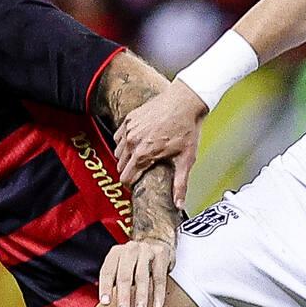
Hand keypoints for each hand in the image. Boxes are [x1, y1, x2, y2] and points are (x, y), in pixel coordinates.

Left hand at [97, 237, 173, 306]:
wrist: (157, 242)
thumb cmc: (136, 262)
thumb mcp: (121, 266)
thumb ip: (114, 281)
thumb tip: (106, 304)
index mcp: (115, 253)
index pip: (107, 271)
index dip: (106, 287)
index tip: (105, 303)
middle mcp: (129, 249)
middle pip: (125, 274)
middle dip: (123, 295)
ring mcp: (146, 250)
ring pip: (142, 276)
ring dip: (141, 296)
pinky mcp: (161, 254)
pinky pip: (159, 276)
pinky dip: (158, 292)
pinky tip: (157, 305)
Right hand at [115, 80, 207, 206]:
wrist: (186, 101)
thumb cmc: (187, 128)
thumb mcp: (186, 159)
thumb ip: (180, 184)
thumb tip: (178, 205)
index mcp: (144, 154)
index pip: (126, 178)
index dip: (132, 184)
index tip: (139, 183)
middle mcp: (132, 142)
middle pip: (121, 167)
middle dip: (130, 171)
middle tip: (143, 169)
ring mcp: (128, 129)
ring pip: (118, 152)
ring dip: (127, 157)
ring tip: (142, 156)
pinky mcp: (128, 119)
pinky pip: (118, 137)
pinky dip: (125, 142)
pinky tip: (138, 142)